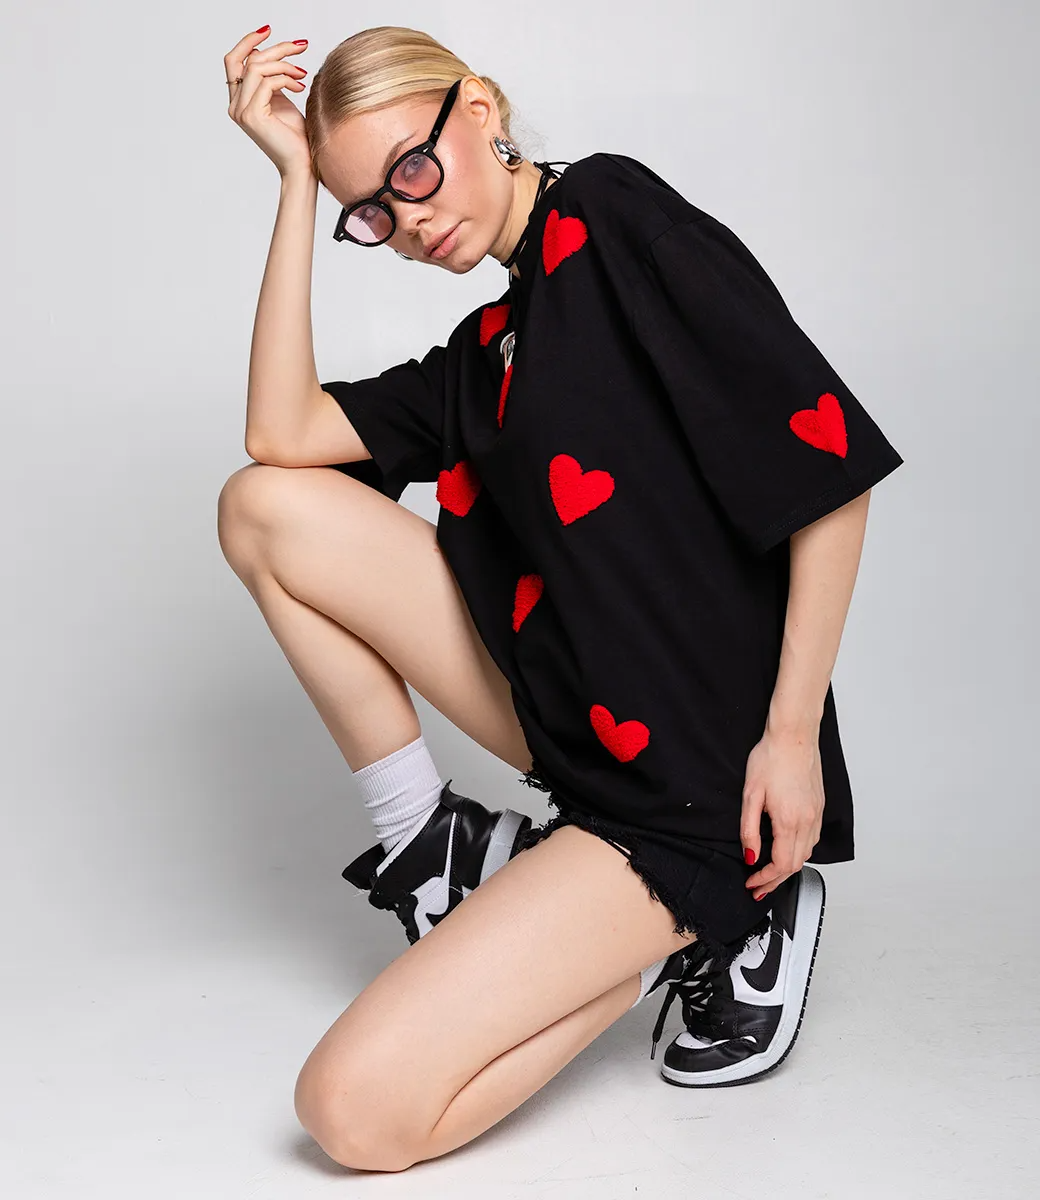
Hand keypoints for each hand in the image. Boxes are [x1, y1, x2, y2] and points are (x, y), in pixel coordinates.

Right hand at [225, 26, 311, 177]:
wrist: (302, 165)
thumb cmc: (296, 137)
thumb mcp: (282, 100)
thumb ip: (272, 80)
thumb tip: (272, 55)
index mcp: (239, 100)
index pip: (235, 61)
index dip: (249, 42)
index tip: (269, 31)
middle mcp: (235, 105)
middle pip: (245, 59)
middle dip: (274, 48)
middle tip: (300, 45)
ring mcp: (241, 111)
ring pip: (257, 68)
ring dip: (284, 65)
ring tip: (303, 74)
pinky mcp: (252, 116)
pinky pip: (267, 83)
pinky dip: (286, 79)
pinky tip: (300, 87)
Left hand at [739, 726, 823, 899]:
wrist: (793, 737)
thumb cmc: (771, 758)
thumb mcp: (750, 795)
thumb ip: (749, 830)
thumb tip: (750, 856)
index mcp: (789, 821)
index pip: (781, 865)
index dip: (765, 879)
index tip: (752, 883)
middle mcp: (807, 821)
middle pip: (795, 865)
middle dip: (775, 881)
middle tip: (758, 887)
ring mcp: (816, 815)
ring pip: (806, 854)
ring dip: (788, 868)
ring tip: (770, 874)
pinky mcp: (818, 808)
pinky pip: (812, 840)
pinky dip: (798, 852)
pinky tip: (786, 851)